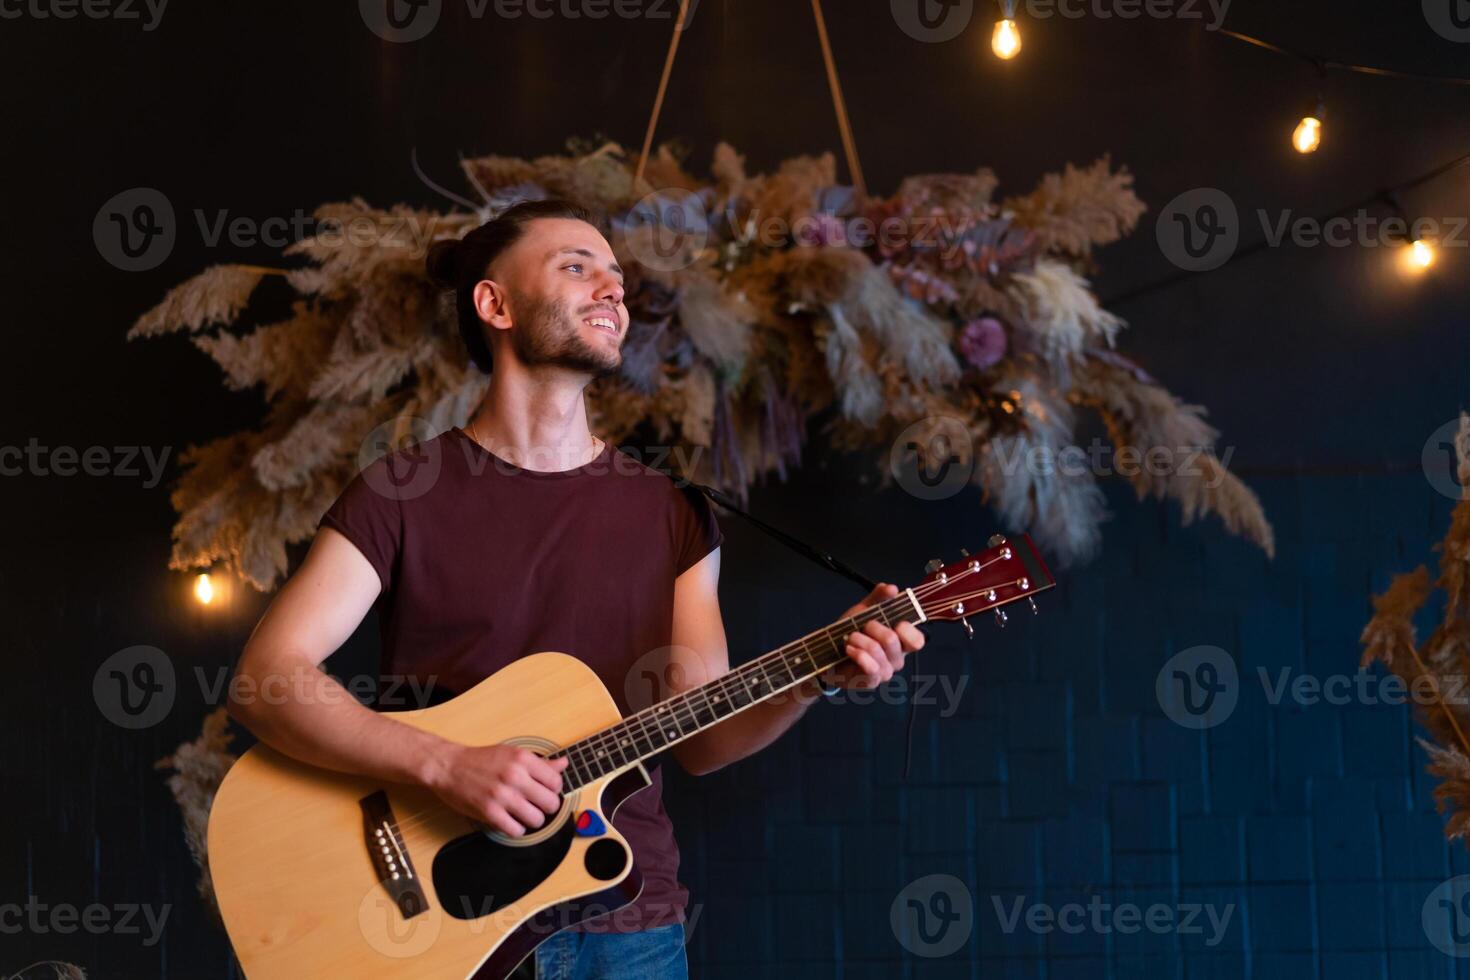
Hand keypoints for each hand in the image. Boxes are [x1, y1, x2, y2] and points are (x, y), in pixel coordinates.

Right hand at [427, 743, 568, 836]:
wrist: (448, 766)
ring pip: (537, 819)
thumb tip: (563, 764)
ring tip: (524, 814)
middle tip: (536, 804)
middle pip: (551, 803)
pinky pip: (516, 830)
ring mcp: (502, 795)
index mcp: (523, 759)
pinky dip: (516, 829)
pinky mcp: (489, 812)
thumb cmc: (481, 760)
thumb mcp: (512, 753)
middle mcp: (515, 776)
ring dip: (532, 820)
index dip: (553, 790)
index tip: (544, 791)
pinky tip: (510, 821)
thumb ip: (540, 762)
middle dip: (546, 807)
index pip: (557, 782)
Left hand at [822, 583, 925, 690]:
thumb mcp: (864, 610)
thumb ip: (879, 597)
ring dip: (859, 639)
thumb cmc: (849, 633)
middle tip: (862, 627)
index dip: (906, 629)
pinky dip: (857, 653)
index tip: (892, 621)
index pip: (917, 640)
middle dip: (872, 627)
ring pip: (878, 650)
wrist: (827, 653)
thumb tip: (892, 588)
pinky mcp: (871, 681)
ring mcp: (885, 671)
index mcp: (900, 641)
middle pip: (893, 640)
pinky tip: (849, 650)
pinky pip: (870, 666)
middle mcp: (896, 658)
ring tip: (850, 638)